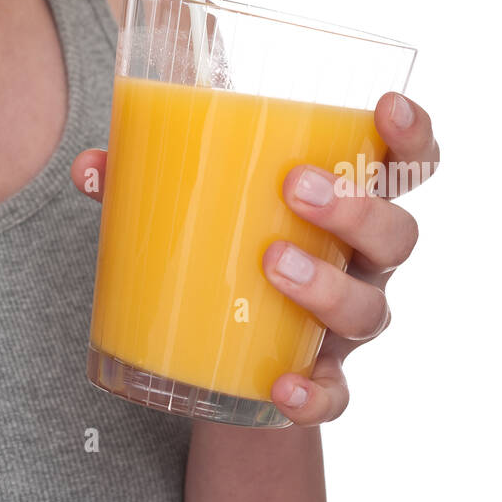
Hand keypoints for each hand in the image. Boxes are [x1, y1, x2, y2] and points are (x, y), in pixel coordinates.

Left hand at [71, 90, 438, 427]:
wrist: (227, 357)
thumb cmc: (225, 249)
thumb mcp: (195, 207)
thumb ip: (145, 180)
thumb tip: (90, 166)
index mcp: (345, 201)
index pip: (406, 163)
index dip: (411, 134)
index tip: (387, 106)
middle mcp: (360, 262)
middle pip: (396, 234)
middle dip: (356, 206)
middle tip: (296, 187)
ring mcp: (346, 325)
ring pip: (369, 309)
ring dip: (326, 285)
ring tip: (271, 263)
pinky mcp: (322, 381)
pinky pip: (336, 395)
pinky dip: (313, 394)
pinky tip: (281, 386)